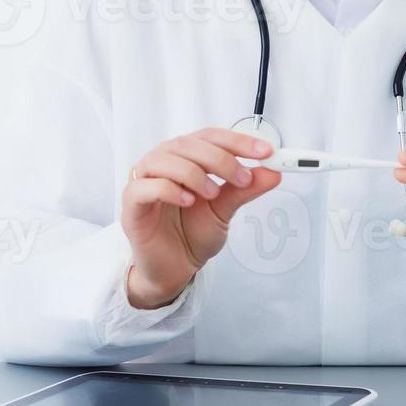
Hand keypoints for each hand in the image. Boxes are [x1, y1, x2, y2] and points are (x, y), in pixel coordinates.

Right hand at [120, 128, 281, 308]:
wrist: (174, 268)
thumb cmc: (192, 233)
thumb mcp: (225, 209)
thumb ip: (245, 189)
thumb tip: (274, 173)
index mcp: (187, 157)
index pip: (211, 137)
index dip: (238, 141)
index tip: (266, 153)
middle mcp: (164, 161)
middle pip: (189, 144)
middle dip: (221, 158)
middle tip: (242, 178)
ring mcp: (144, 180)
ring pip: (165, 159)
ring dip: (194, 173)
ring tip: (212, 193)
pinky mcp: (132, 204)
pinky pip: (144, 187)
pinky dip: (168, 189)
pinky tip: (188, 201)